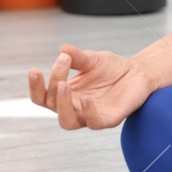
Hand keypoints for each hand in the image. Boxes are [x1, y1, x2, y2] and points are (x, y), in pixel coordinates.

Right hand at [27, 44, 156, 129]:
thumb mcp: (91, 59)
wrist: (137, 72)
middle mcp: (74, 107)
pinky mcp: (108, 119)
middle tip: (62, 65)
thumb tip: (63, 49)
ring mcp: (89, 115)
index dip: (35, 86)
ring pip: (67, 121)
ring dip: (63, 105)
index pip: (42, 96)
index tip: (34, 70)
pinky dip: (88, 112)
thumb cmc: (110, 68)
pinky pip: (94, 122)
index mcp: (65, 94)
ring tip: (63, 85)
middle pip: (52, 105)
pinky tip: (87, 99)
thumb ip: (77, 56)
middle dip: (52, 87)